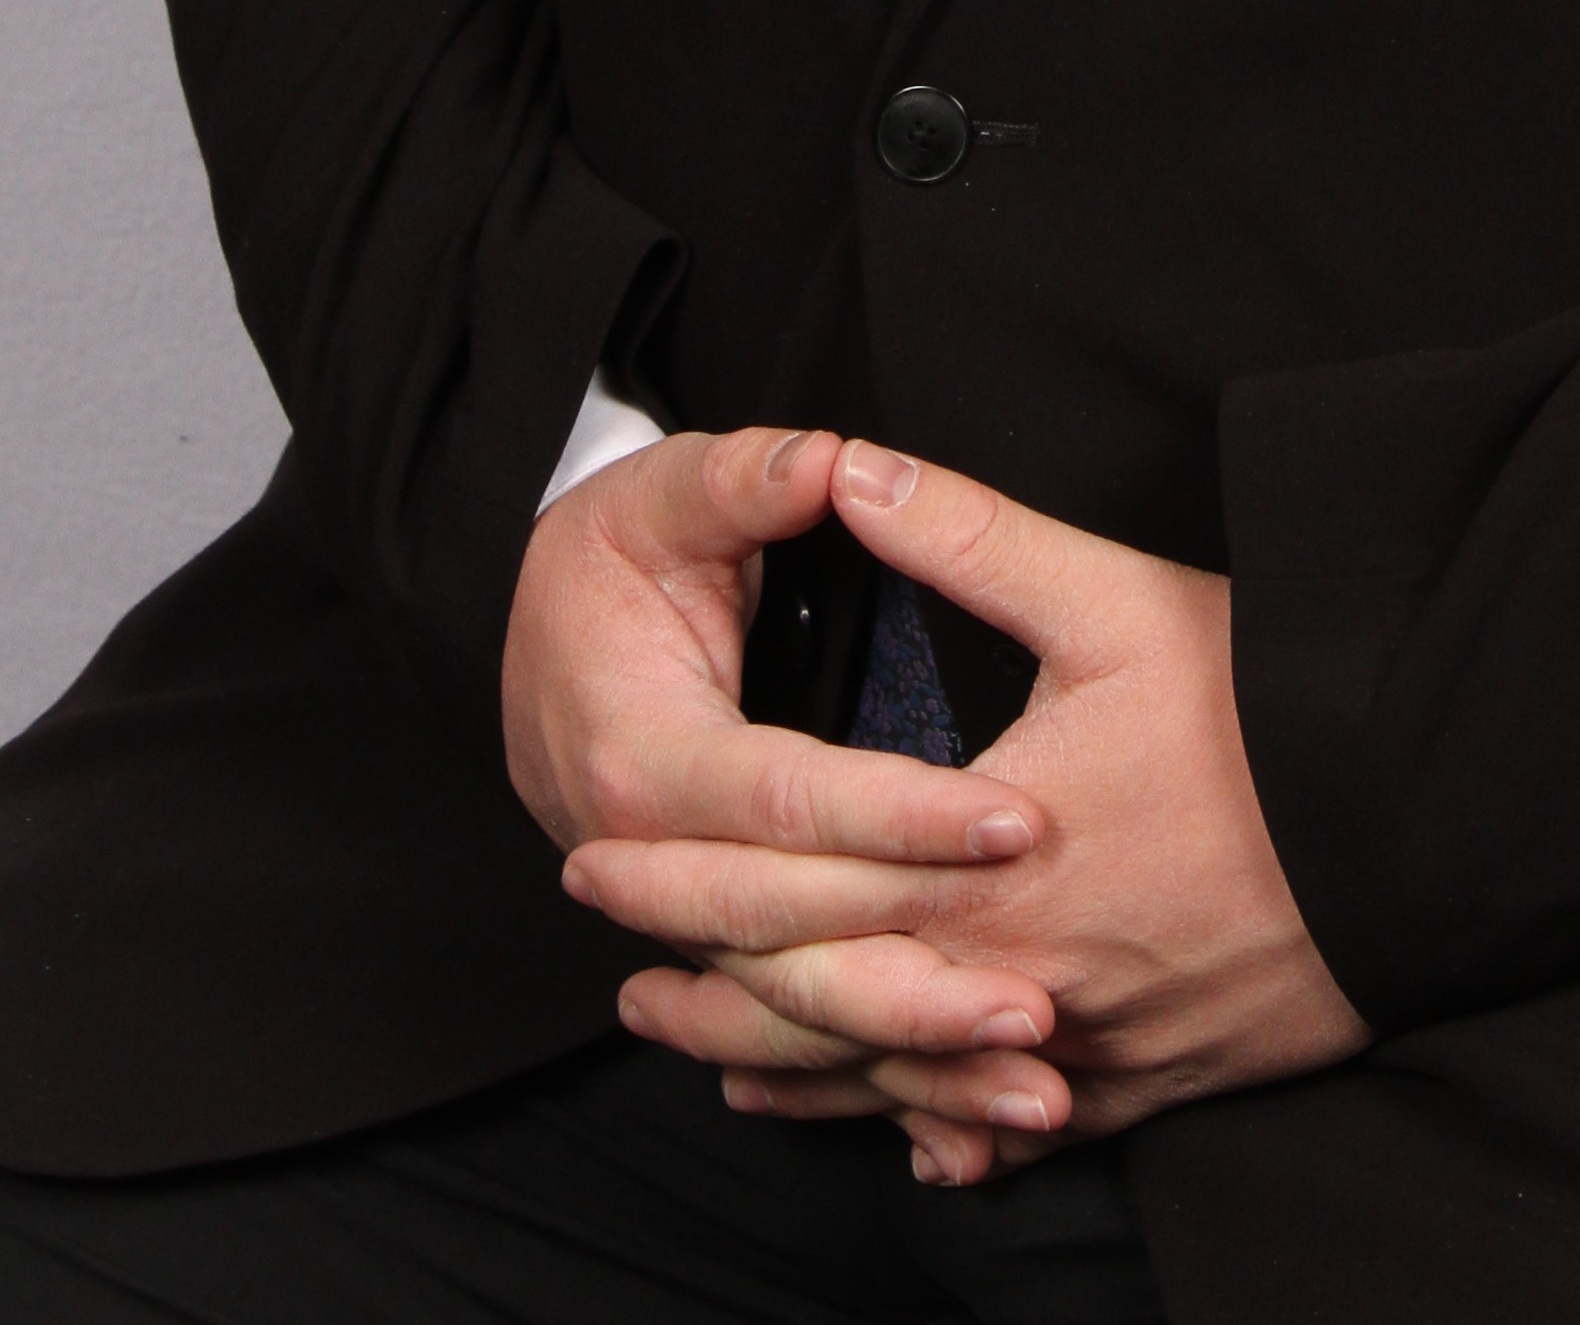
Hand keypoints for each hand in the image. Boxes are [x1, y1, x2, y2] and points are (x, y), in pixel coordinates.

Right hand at [504, 423, 1071, 1163]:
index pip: (791, 804)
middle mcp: (647, 863)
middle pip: (795, 938)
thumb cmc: (608, 558)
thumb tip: (832, 463)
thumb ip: (747, 476)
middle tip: (1053, 990)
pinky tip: (969, 1115)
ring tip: (1038, 1072)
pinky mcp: (707, 942)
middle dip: (926, 967)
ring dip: (913, 1051)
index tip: (1021, 822)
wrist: (526, 633)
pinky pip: (790, 1027)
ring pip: (793, 1011)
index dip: (906, 817)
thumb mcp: (663, 493)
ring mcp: (673, 919)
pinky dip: (877, 1075)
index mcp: (643, 758)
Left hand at [567, 440, 1368, 1188]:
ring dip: (797, 1073)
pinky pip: (1014, 1132)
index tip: (593, 866)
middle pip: (821, 1008)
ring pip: (902, 1085)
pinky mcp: (1151, 1077)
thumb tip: (850, 469)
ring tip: (713, 1062)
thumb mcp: (1113, 597)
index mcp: (982, 863)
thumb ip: (968, 539)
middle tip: (619, 981)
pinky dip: (937, 1131)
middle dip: (709, 997)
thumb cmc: (1271, 710)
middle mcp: (1014, 975)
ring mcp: (1082, 1043)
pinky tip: (902, 1138)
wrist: (1427, 830)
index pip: (787, 885)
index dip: (680, 880)